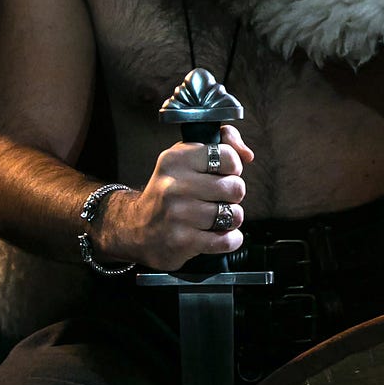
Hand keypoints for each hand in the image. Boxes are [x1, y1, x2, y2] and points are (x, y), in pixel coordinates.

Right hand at [109, 125, 253, 268]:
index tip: (222, 173)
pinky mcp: (183, 241)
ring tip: (215, 217)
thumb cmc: (169, 191)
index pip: (228, 156)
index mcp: (176, 159)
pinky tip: (217, 234)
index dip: (233, 167)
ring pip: (233, 215)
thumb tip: (246, 154)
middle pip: (235, 188)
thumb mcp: (185, 157)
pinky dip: (230, 239)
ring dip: (231, 218)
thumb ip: (221, 143)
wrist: (137, 228)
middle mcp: (174, 185)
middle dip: (233, 195)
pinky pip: (227, 240)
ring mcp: (178, 215)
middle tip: (218, 198)